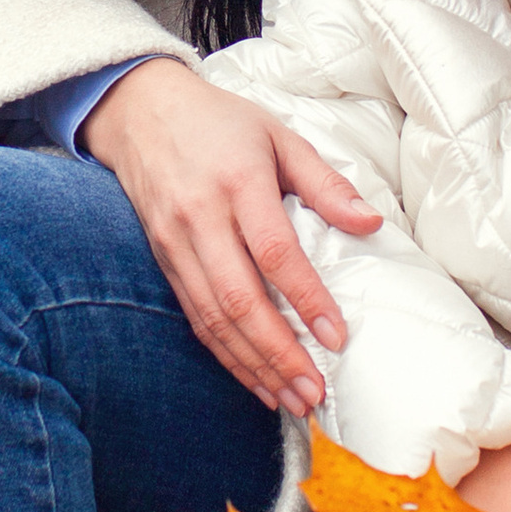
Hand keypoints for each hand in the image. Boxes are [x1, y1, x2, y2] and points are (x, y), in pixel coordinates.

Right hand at [81, 59, 381, 415]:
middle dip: (279, 353)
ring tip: (292, 399)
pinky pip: (196, 318)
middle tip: (314, 391)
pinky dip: (226, 356)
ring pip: (214, 318)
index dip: (306, 298)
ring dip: (254, 366)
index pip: (273, 252)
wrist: (140, 112)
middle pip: (239, 298)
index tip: (337, 335)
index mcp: (237, 182)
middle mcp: (201, 218)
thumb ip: (325, 183)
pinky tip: (255, 381)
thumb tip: (370, 222)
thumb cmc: (220, 123)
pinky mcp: (164, 261)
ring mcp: (176, 244)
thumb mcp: (279, 135)